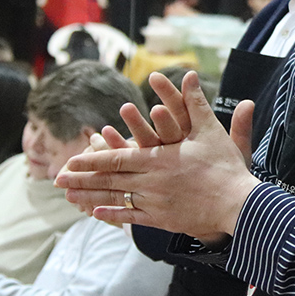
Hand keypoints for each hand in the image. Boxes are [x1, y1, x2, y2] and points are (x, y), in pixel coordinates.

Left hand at [55, 71, 258, 238]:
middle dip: (81, 178)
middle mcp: (151, 181)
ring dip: (90, 197)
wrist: (238, 204)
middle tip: (57, 178)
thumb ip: (196, 103)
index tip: (71, 158)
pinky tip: (97, 214)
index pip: (118, 157)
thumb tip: (189, 75)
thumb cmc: (226, 166)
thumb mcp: (210, 130)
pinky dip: (113, 215)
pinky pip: (132, 217)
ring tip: (68, 197)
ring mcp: (155, 203)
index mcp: (159, 159)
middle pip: (109, 179)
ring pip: (116, 199)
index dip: (92, 158)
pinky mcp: (163, 219)